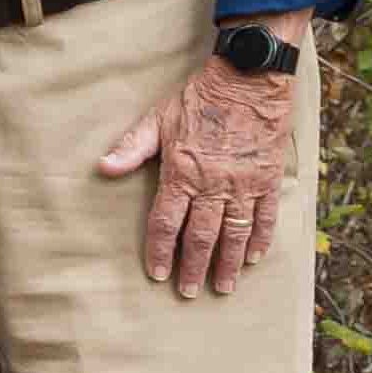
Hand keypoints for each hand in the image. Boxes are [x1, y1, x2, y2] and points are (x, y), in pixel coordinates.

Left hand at [99, 54, 297, 295]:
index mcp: (182, 173)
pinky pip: (265, 216)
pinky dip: (259, 239)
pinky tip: (253, 258)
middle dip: (194, 267)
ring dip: (228, 263)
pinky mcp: (268, 178)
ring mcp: (244, 183)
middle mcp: (214, 184)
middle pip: (201, 236)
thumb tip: (103, 169)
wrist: (248, 79)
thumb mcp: (157, 119)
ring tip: (223, 287)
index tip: (158, 274)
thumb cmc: (197, 99)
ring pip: (235, 233)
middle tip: (189, 293)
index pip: (166, 222)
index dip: (159, 251)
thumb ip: (131, 148)